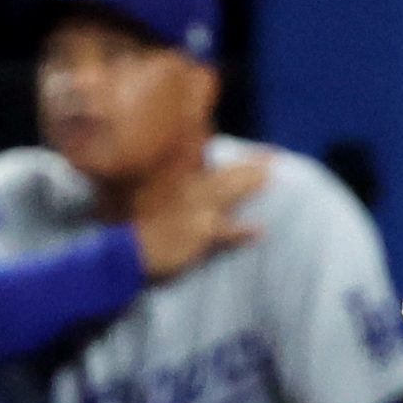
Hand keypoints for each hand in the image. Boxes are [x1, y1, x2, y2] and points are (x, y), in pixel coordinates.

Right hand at [130, 147, 268, 280]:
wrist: (129, 251)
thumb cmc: (140, 228)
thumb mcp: (155, 201)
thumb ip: (175, 187)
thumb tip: (193, 174)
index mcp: (180, 184)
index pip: (212, 165)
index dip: (233, 159)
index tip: (253, 151)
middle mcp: (190, 193)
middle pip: (226, 175)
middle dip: (250, 164)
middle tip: (273, 155)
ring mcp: (196, 212)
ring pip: (229, 193)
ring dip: (250, 184)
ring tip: (271, 176)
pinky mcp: (199, 234)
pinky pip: (226, 233)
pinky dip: (242, 232)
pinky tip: (259, 230)